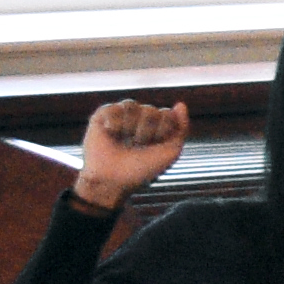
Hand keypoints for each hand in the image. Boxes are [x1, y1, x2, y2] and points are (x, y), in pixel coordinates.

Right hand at [72, 98, 186, 213]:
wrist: (113, 179)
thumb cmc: (143, 169)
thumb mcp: (171, 151)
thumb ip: (181, 127)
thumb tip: (180, 104)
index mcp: (157, 127)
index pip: (167, 114)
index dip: (163, 131)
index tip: (155, 147)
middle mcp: (139, 119)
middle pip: (151, 110)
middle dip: (146, 131)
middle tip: (137, 146)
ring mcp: (121, 116)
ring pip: (132, 105)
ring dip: (130, 127)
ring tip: (124, 141)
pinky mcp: (101, 116)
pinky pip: (114, 107)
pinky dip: (114, 123)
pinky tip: (111, 134)